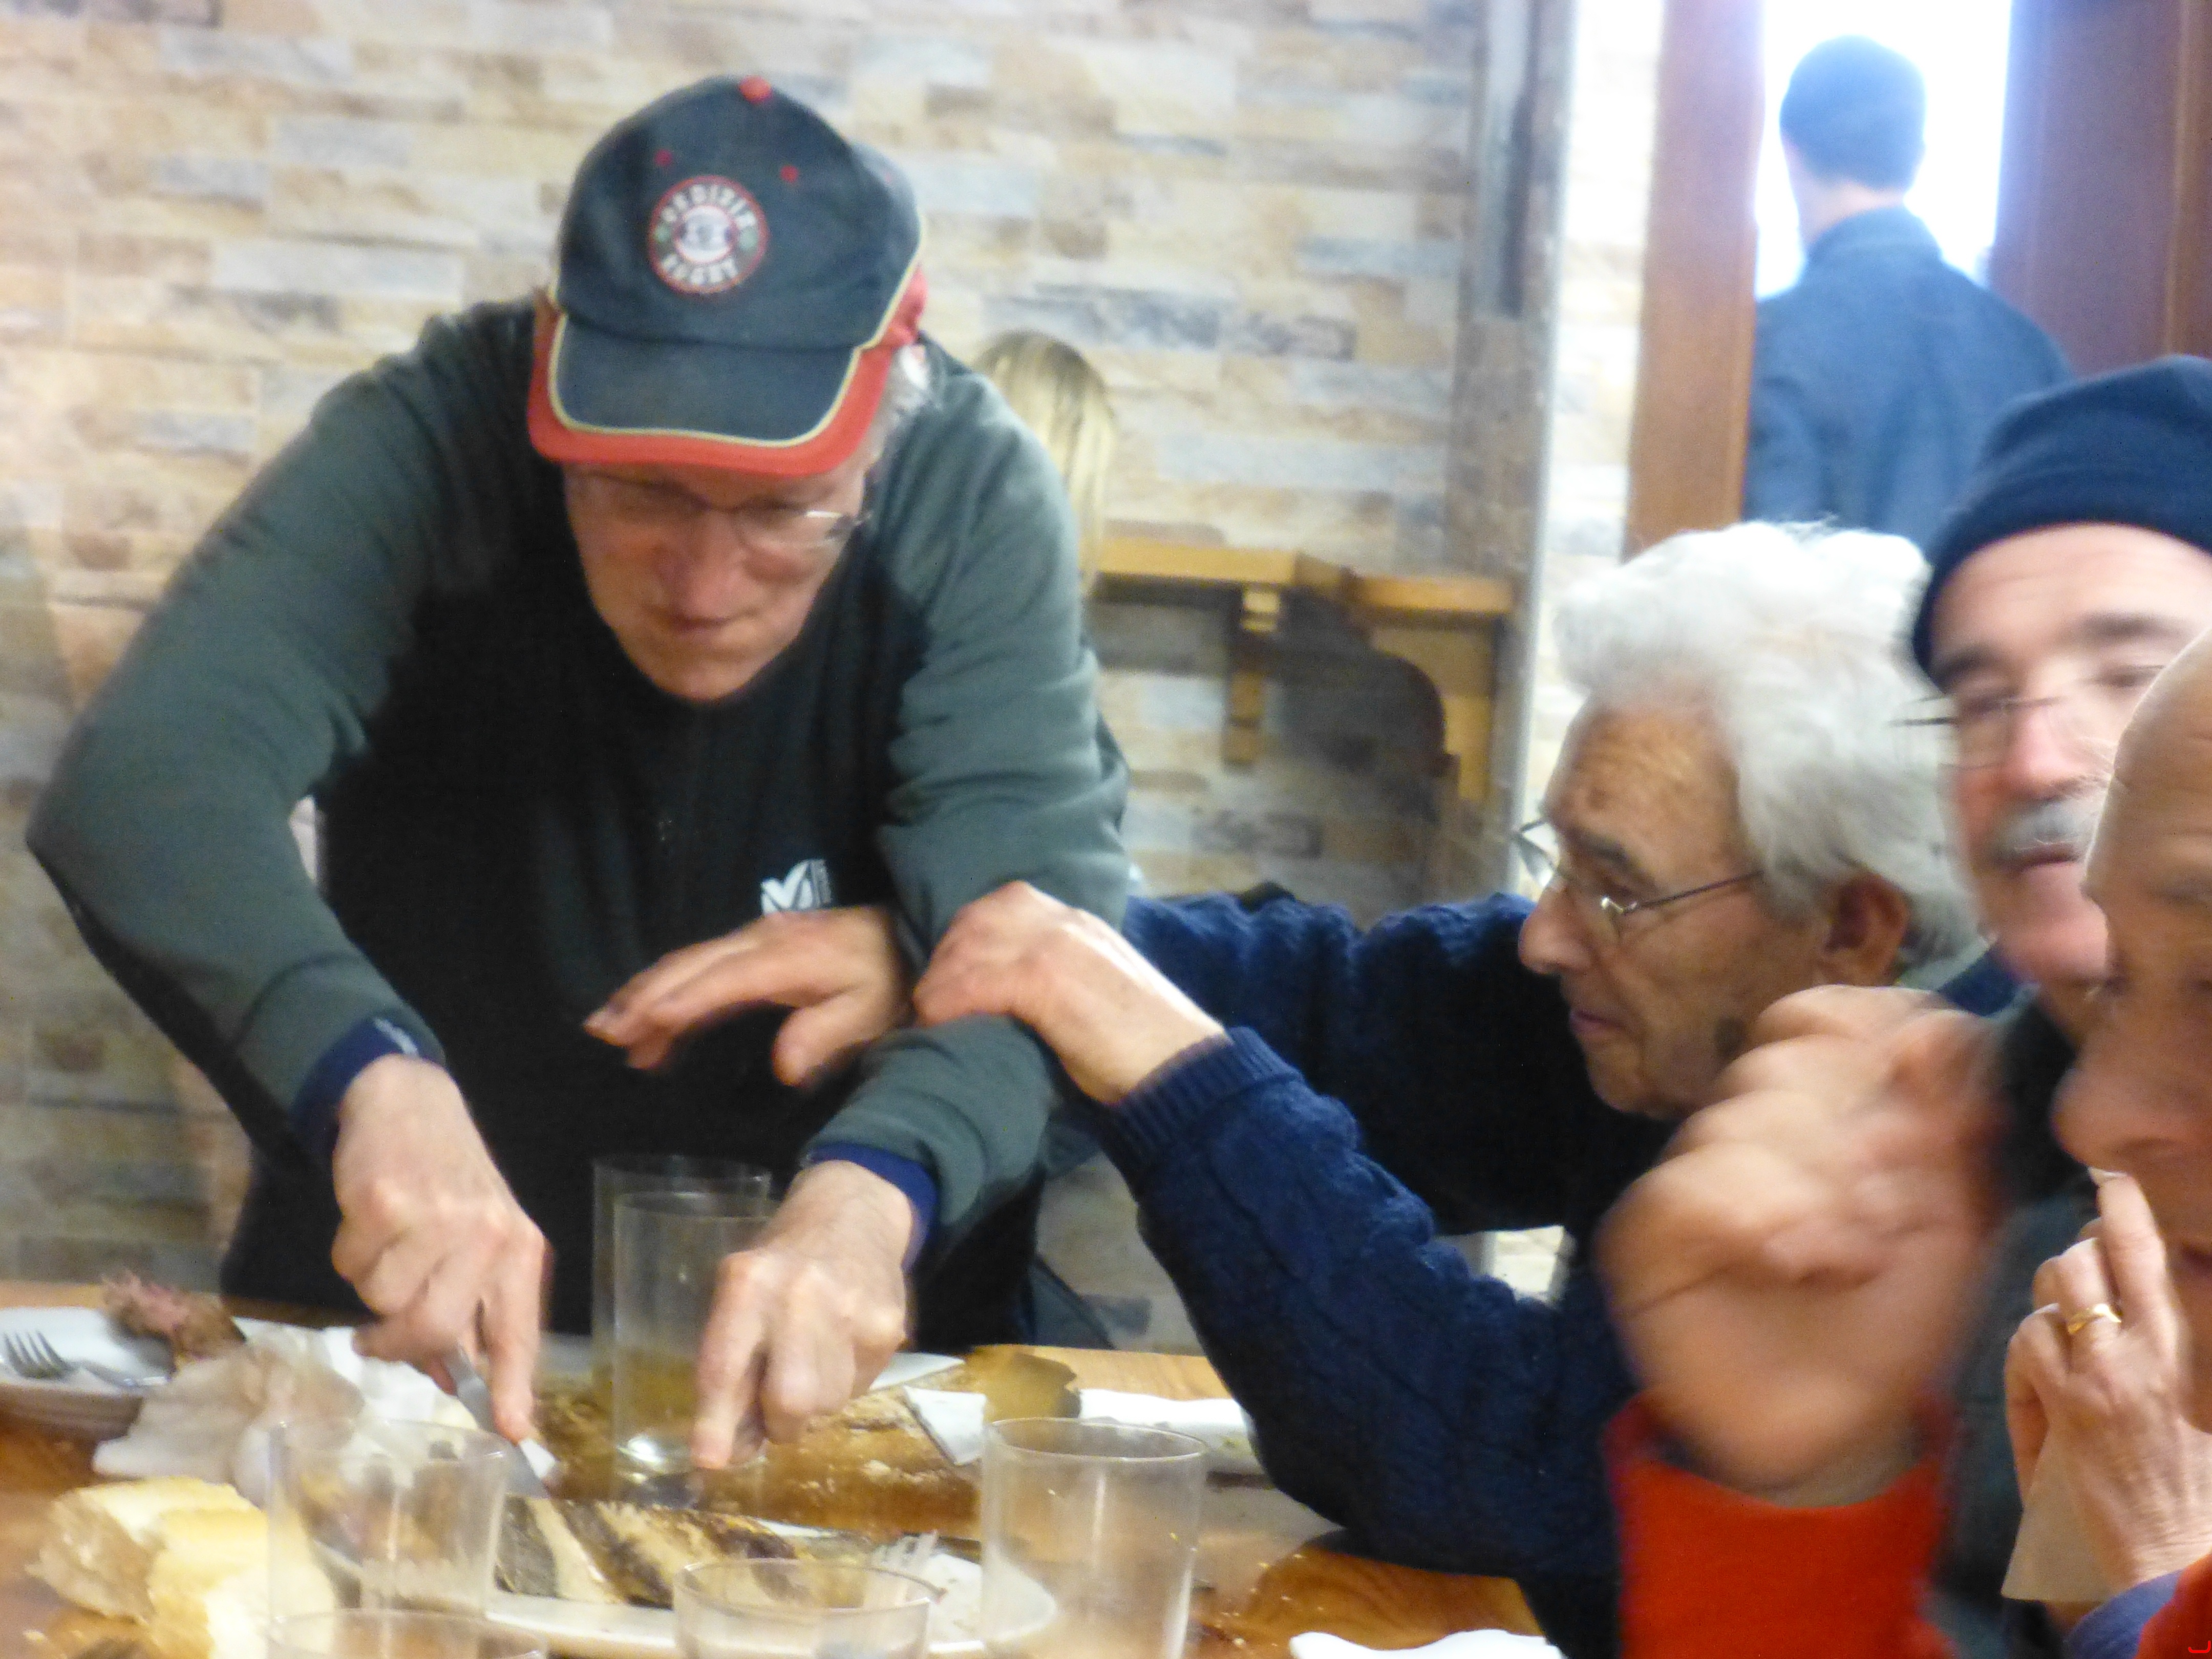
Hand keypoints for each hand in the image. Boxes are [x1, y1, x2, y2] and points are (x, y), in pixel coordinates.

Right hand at [328, 1056, 546, 1440]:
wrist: (410, 1103)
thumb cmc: (449, 1184)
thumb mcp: (479, 1239)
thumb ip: (470, 1307)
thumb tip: (449, 1379)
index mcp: (518, 1249)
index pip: (518, 1330)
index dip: (515, 1384)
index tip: (513, 1432)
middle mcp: (486, 1234)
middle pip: (433, 1329)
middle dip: (397, 1343)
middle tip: (377, 1337)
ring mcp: (436, 1217)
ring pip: (382, 1301)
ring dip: (371, 1285)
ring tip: (388, 1246)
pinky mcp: (383, 1202)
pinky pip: (351, 1265)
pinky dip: (350, 1252)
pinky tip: (370, 1220)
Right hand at [585, 906, 909, 1081]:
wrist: (912, 935)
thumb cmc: (892, 982)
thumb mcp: (870, 1013)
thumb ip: (826, 1035)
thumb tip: (783, 1067)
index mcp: (785, 959)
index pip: (718, 982)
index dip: (674, 1005)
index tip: (633, 1030)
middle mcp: (762, 940)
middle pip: (689, 966)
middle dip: (642, 998)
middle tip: (601, 1033)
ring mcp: (758, 937)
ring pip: (689, 962)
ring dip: (648, 993)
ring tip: (610, 1029)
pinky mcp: (760, 941)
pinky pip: (704, 962)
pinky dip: (672, 987)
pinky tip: (655, 1017)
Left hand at [690, 1160, 912, 1468]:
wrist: (854, 1215)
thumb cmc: (781, 1265)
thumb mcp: (740, 1294)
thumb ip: (730, 1365)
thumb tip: (725, 1452)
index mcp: (748, 1283)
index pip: (727, 1365)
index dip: (717, 1420)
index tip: (710, 1461)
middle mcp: (799, 1295)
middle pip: (790, 1400)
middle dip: (780, 1424)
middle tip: (776, 1411)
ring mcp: (851, 1311)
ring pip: (828, 1405)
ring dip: (814, 1405)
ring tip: (812, 1360)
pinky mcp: (888, 1326)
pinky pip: (859, 1389)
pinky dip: (845, 1383)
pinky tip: (841, 1345)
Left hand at [911, 882, 1223, 1101]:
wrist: (1181, 1065)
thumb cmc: (1144, 1042)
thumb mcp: (1101, 987)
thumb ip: (1066, 972)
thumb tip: (1016, 992)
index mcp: (1081, 922)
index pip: (1005, 903)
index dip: (968, 935)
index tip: (952, 970)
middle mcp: (1065, 923)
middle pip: (976, 919)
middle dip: (945, 957)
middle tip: (931, 999)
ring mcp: (1055, 946)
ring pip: (968, 948)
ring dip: (939, 984)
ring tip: (928, 1018)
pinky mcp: (1044, 980)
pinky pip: (973, 982)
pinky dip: (946, 1004)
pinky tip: (938, 1026)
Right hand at [1600, 1005, 1999, 1502]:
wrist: (1838, 1429)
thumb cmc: (1893, 1321)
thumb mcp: (1956, 1217)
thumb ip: (1955, 1122)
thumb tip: (1946, 1031)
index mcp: (1815, 1112)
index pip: (1817, 1016)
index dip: (1869, 1027)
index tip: (1931, 1077)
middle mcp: (1743, 1130)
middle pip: (1783, 1066)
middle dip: (1853, 1138)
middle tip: (1887, 1216)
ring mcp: (1689, 1176)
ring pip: (1739, 1122)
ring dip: (1817, 1196)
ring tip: (1848, 1262)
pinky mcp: (1646, 1234)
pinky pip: (1690, 1188)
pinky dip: (1757, 1222)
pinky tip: (1794, 1266)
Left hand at [2006, 1172, 2211, 1590]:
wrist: (2178, 1558)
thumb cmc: (2188, 1490)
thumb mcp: (2190, 1405)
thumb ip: (2160, 1349)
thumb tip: (2138, 1298)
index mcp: (2182, 1350)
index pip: (2150, 1258)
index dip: (2125, 1210)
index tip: (2111, 1180)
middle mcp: (2146, 1353)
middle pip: (2086, 1261)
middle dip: (2072, 1259)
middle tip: (2077, 1274)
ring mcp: (2103, 1377)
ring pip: (2051, 1295)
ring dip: (2048, 1307)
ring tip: (2063, 1341)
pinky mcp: (2069, 1407)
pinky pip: (2027, 1343)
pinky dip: (2024, 1359)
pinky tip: (2039, 1390)